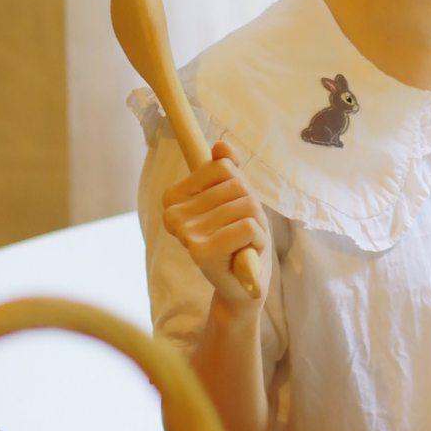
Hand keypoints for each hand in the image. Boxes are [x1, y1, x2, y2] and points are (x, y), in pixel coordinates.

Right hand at [161, 140, 268, 310]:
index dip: (239, 187)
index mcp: (173, 198)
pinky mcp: (201, 252)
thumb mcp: (236, 197)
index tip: (230, 212)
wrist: (244, 284)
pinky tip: (246, 255)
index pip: (222, 167)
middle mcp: (172, 215)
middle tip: (241, 233)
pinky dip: (258, 240)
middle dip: (251, 208)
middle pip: (237, 186)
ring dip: (257, 226)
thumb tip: (221, 146)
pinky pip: (247, 226)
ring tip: (243, 244)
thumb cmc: (239, 237)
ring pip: (245, 205)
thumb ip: (228, 168)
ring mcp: (185, 234)